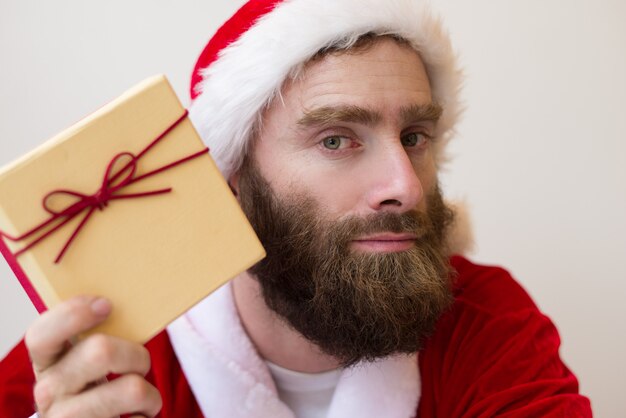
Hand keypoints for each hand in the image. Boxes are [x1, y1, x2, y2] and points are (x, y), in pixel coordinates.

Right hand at [25, 296, 162, 417]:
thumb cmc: (93, 386)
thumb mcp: (83, 361)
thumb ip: (94, 334)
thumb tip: (124, 302)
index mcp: (47, 362)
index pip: (42, 334)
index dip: (73, 314)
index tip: (105, 305)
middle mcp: (50, 390)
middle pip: (101, 351)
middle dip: (136, 355)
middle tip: (140, 365)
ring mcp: (67, 417)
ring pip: (132, 389)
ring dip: (150, 392)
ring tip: (143, 398)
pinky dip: (148, 415)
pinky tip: (135, 417)